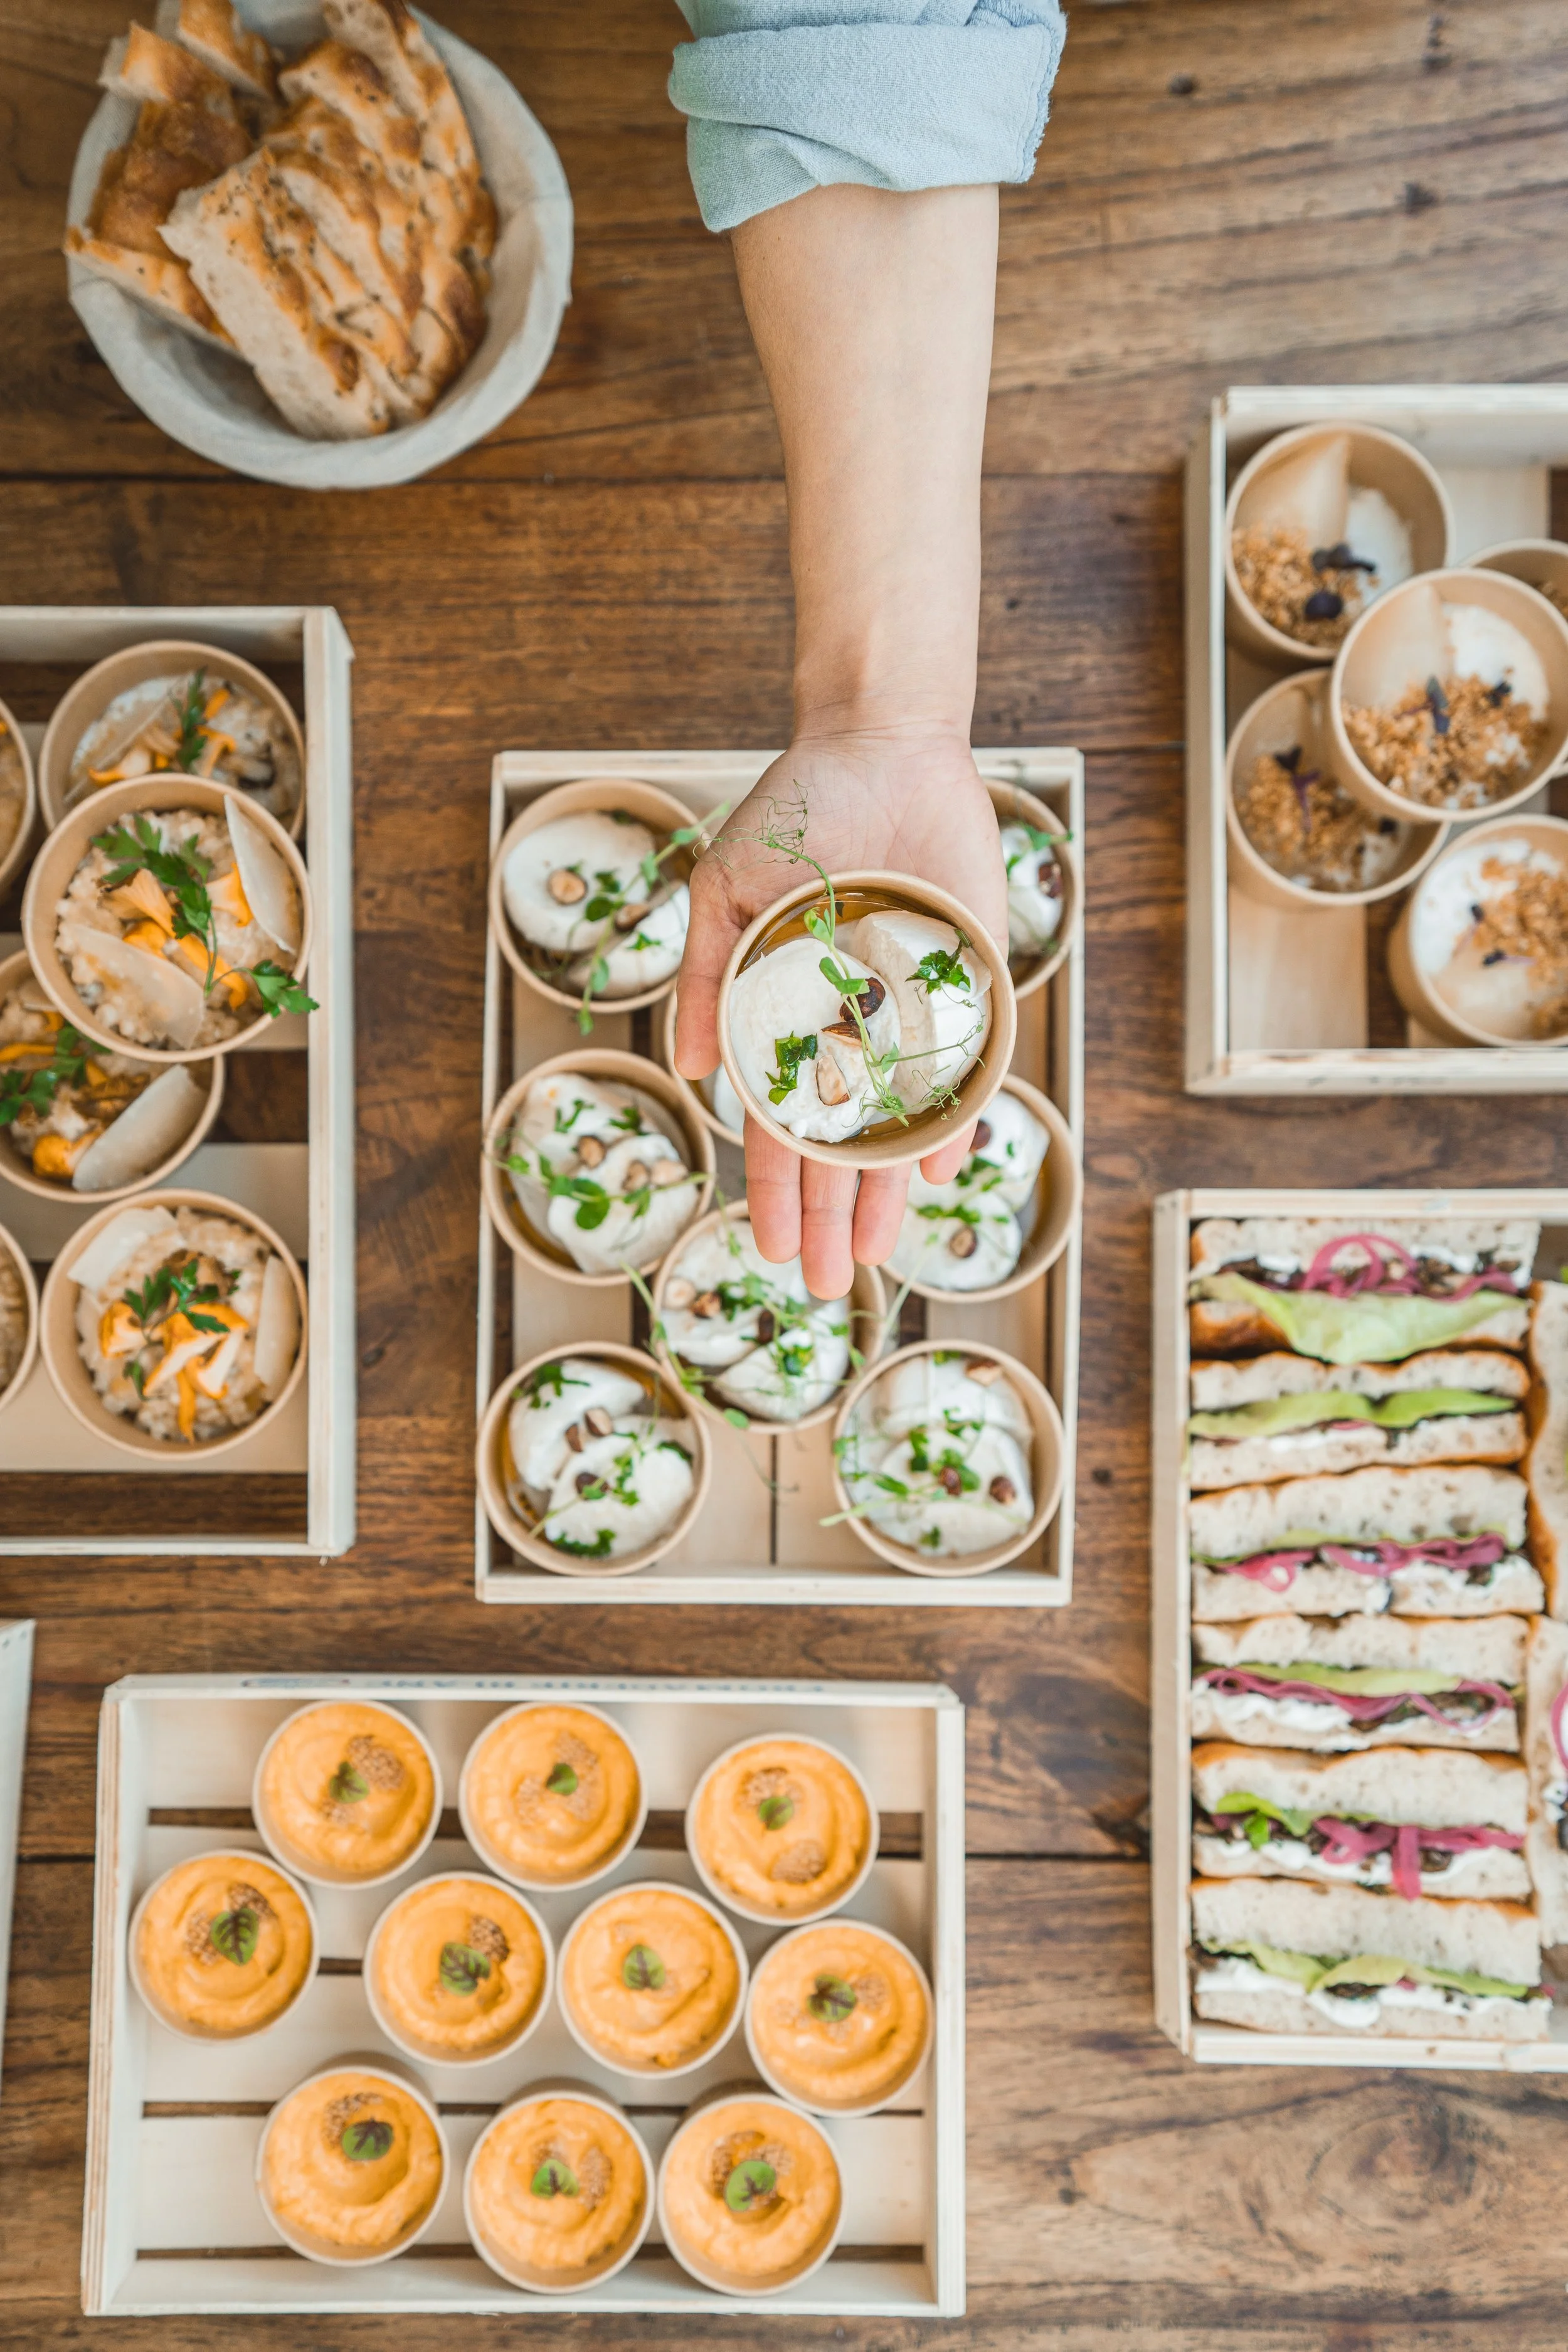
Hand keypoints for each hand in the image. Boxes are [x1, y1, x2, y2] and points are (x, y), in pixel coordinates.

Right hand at [673, 722, 1008, 1299]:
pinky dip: (953, 1114)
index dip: (774, 1186)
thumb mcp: (728, 890)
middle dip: (830, 1213)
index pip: (780, 1119)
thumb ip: (707, 978)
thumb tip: (695, 1072)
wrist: (883, 744)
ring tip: (872, 1255)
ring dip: (885, 1189)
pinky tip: (937, 1167)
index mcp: (791, 1009)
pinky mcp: (972, 982)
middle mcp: (853, 1022)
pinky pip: (965, 1065)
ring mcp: (914, 1009)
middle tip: (825, 1284)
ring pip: (900, 1121)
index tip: (772, 1247)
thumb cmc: (798, 810)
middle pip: (840, 1140)